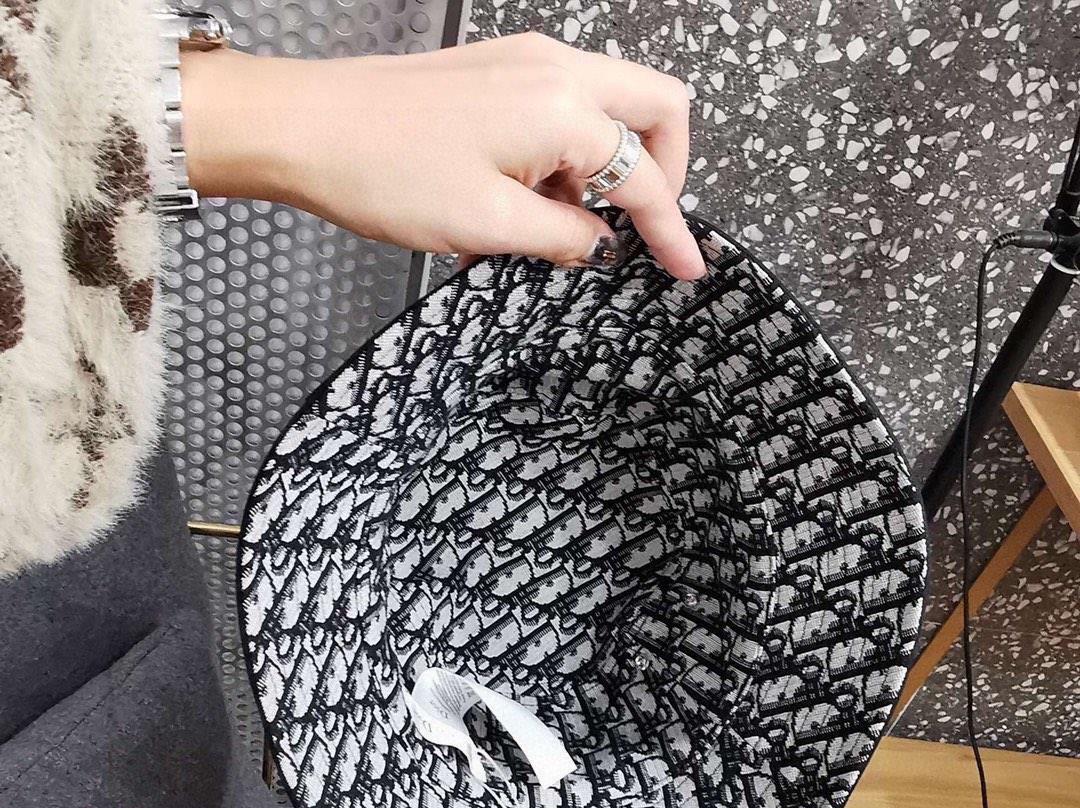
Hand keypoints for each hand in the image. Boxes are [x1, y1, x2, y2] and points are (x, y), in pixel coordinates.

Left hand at [180, 33, 704, 279]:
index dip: (671, 230)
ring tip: (558, 231)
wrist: (302, 129)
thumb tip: (601, 244)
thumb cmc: (384, 173)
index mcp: (562, 107)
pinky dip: (564, 159)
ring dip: (605, 171)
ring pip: (608, 109)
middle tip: (642, 230)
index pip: (643, 176)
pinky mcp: (495, 73)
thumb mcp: (489, 227)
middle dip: (663, 173)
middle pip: (654, 108)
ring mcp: (523, 62)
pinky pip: (560, 112)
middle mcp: (554, 68)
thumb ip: (564, 238)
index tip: (687, 270)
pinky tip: (524, 204)